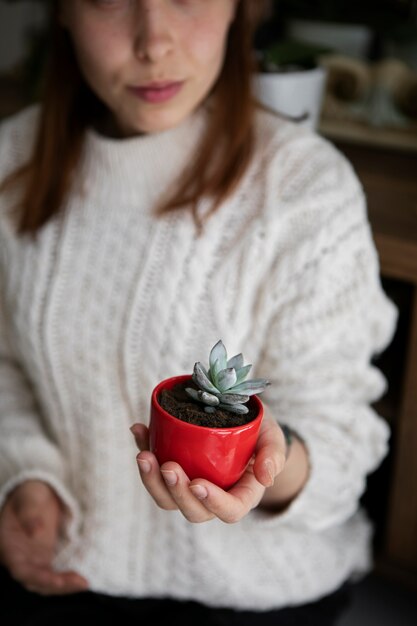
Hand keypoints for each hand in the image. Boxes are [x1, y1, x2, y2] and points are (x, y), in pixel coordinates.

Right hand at [0, 480, 88, 594]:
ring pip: (46, 581)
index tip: (57, 580)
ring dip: (64, 586)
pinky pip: (56, 573)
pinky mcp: (46, 557)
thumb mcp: (29, 495)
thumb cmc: (30, 491)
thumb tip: (35, 531)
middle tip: (80, 582)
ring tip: (84, 583)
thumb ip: (29, 512)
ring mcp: (34, 559)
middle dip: (57, 586)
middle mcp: (20, 557)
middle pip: (35, 581)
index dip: (38, 578)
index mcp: (9, 545)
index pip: (21, 570)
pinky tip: (81, 578)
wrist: (39, 490)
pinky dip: (67, 578)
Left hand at [131, 408, 286, 523]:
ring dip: (150, 480)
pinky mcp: (174, 469)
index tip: (198, 484)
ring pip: (167, 498)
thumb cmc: (262, 434)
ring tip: (144, 454)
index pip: (229, 511)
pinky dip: (145, 448)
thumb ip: (274, 455)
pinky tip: (139, 429)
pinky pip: (155, 469)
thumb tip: (266, 477)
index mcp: (240, 495)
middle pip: (191, 509)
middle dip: (176, 492)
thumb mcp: (273, 438)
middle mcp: (212, 497)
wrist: (245, 420)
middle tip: (168, 466)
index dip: (212, 503)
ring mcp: (190, 485)